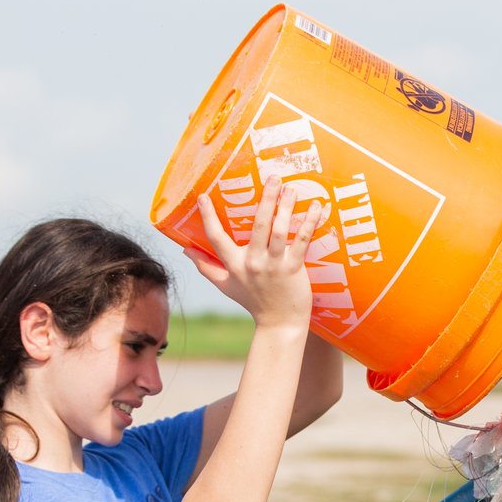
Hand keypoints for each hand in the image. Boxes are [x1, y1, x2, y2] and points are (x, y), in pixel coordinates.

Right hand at [184, 178, 325, 328]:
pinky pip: (302, 242)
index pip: (216, 238)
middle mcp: (252, 263)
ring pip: (279, 231)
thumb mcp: (226, 285)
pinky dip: (310, 223)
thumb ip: (206, 267)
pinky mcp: (293, 269)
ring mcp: (274, 266)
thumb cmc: (253, 302)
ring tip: (291, 189)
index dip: (208, 217)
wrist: (279, 323)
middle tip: (272, 178)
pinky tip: (315, 207)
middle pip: (257, 226)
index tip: (203, 196)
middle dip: (265, 199)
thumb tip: (185, 250)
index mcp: (234, 265)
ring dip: (286, 207)